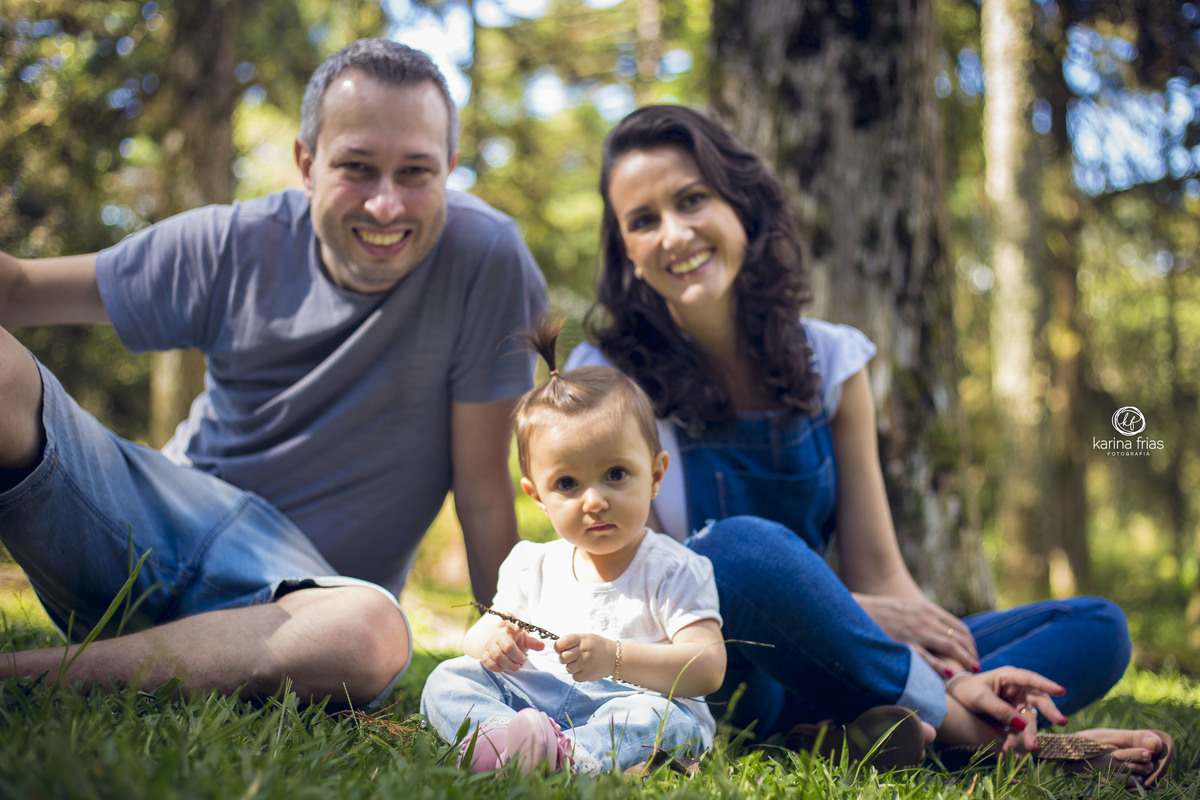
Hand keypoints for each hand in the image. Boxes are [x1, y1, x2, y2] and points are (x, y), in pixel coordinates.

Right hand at [479, 623, 544, 672]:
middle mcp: (499, 636)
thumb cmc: (514, 642)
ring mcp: (490, 645)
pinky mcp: (484, 654)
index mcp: (510, 630)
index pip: (511, 625)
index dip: (515, 625)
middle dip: (517, 656)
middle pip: (508, 646)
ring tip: (516, 667)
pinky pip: (486, 661)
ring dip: (508, 664)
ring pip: (497, 655)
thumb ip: (532, 643)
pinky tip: (502, 669)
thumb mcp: (524, 641)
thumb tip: (542, 646)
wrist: (498, 646)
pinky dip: (495, 667)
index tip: (520, 628)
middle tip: (523, 660)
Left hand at [554, 633, 616, 682]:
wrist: (615, 657)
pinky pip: (575, 677)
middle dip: (564, 658)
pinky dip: (578, 674)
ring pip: (568, 668)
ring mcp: (587, 663)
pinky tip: (585, 669)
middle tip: (571, 657)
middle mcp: (584, 651)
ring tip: (581, 663)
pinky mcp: (589, 674)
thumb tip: (556, 649)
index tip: (560, 649)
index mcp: (582, 639)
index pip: (562, 643)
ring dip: (572, 666)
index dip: (558, 647)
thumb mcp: (585, 638)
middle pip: (563, 657)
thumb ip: (571, 641)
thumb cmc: (596, 646)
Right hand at [855, 593, 978, 675]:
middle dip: (971, 654)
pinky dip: (942, 667)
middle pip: (959, 638)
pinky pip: (928, 658)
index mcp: (926, 609)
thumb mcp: (905, 608)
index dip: (970, 643)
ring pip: (950, 647)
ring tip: (969, 672)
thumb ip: (922, 617)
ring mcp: (915, 632)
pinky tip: (950, 674)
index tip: (972, 653)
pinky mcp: (904, 644)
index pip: (959, 627)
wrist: (855, 610)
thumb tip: (938, 631)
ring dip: (964, 660)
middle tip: (975, 667)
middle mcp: (924, 619)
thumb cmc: (880, 612)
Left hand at [946, 666, 1067, 752]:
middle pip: (1038, 700)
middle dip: (1049, 711)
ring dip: (1030, 733)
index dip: (1046, 684)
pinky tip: (1007, 749)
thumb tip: (1021, 724)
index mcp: (1009, 677)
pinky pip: (1019, 730)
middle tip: (1062, 721)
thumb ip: (999, 709)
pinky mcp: (1015, 718)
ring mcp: (1018, 704)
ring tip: (1031, 748)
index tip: (1061, 690)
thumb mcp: (980, 698)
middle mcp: (1018, 690)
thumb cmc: (968, 691)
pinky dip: (1014, 740)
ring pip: (1030, 718)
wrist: (958, 699)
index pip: (1029, 679)